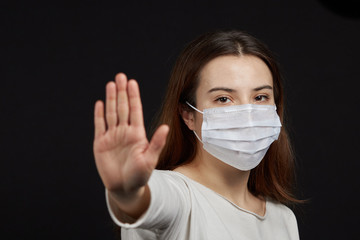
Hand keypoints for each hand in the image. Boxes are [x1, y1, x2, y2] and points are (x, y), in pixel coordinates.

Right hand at [93, 73, 168, 198]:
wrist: (125, 188)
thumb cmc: (140, 175)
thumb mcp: (150, 159)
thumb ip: (156, 142)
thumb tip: (166, 127)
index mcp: (137, 133)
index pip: (135, 110)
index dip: (133, 96)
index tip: (132, 82)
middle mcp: (124, 132)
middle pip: (122, 107)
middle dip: (121, 92)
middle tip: (120, 76)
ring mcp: (112, 136)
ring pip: (111, 113)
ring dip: (110, 99)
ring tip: (111, 84)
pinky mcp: (101, 144)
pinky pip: (99, 126)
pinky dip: (99, 115)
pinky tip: (100, 103)